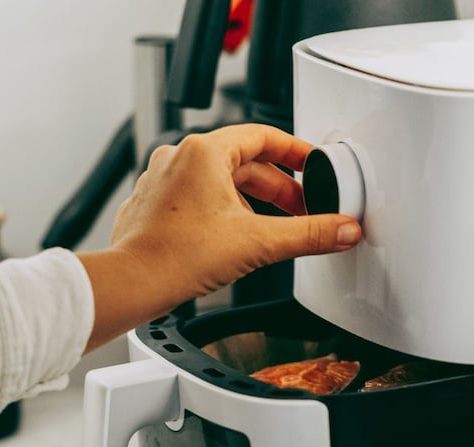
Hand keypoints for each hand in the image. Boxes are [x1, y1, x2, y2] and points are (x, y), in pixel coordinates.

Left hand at [78, 124, 362, 350]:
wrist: (132, 283)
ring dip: (251, 200)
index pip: (262, 136)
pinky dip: (224, 211)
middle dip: (277, 186)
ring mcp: (162, 181)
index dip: (295, 151)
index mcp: (204, 152)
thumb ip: (309, 234)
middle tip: (302, 207)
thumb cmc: (176, 256)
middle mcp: (179, 159)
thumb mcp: (259, 242)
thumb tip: (342, 230)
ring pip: (220, 181)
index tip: (312, 163)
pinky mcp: (154, 205)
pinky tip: (236, 236)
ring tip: (273, 225)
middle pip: (243, 162)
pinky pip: (198, 198)